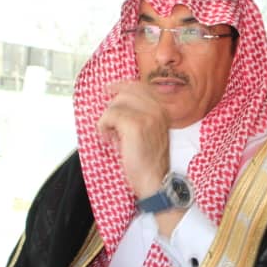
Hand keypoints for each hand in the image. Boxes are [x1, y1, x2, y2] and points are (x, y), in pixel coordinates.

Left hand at [97, 81, 170, 197]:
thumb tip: (117, 100)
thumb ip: (140, 114)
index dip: (120, 86)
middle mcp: (158, 109)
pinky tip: (109, 139)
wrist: (155, 180)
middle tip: (112, 128)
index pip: (139, 86)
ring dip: (107, 120)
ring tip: (112, 136)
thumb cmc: (149, 161)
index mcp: (162, 109)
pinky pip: (110, 115)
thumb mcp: (150, 131)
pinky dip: (104, 127)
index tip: (108, 89)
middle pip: (125, 93)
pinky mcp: (135, 125)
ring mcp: (148, 116)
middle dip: (112, 109)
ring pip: (116, 104)